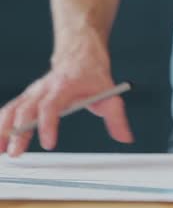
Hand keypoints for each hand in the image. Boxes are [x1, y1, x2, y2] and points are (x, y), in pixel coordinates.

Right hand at [0, 32, 132, 156]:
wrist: (80, 54)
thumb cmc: (94, 75)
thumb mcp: (110, 94)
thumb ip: (117, 118)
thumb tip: (125, 138)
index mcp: (64, 86)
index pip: (51, 106)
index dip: (48, 125)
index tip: (49, 143)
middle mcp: (44, 89)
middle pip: (25, 110)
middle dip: (18, 133)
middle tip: (16, 153)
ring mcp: (33, 92)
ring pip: (12, 109)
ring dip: (2, 129)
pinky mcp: (28, 96)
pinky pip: (9, 109)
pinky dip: (1, 124)